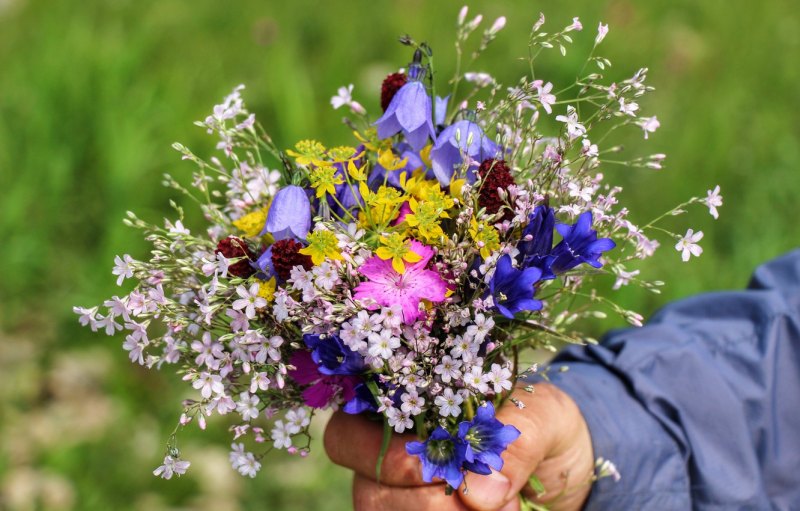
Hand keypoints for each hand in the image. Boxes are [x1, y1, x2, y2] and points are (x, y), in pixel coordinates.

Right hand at [324, 383, 593, 510]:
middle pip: (368, 491)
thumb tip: (480, 493)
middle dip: (423, 503)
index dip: (383, 457)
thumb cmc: (543, 423)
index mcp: (401, 409)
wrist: (564, 466)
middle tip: (481, 500)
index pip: (348, 434)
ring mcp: (400, 498)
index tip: (436, 470)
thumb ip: (517, 437)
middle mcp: (388, 458)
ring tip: (501, 508)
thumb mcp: (544, 415)